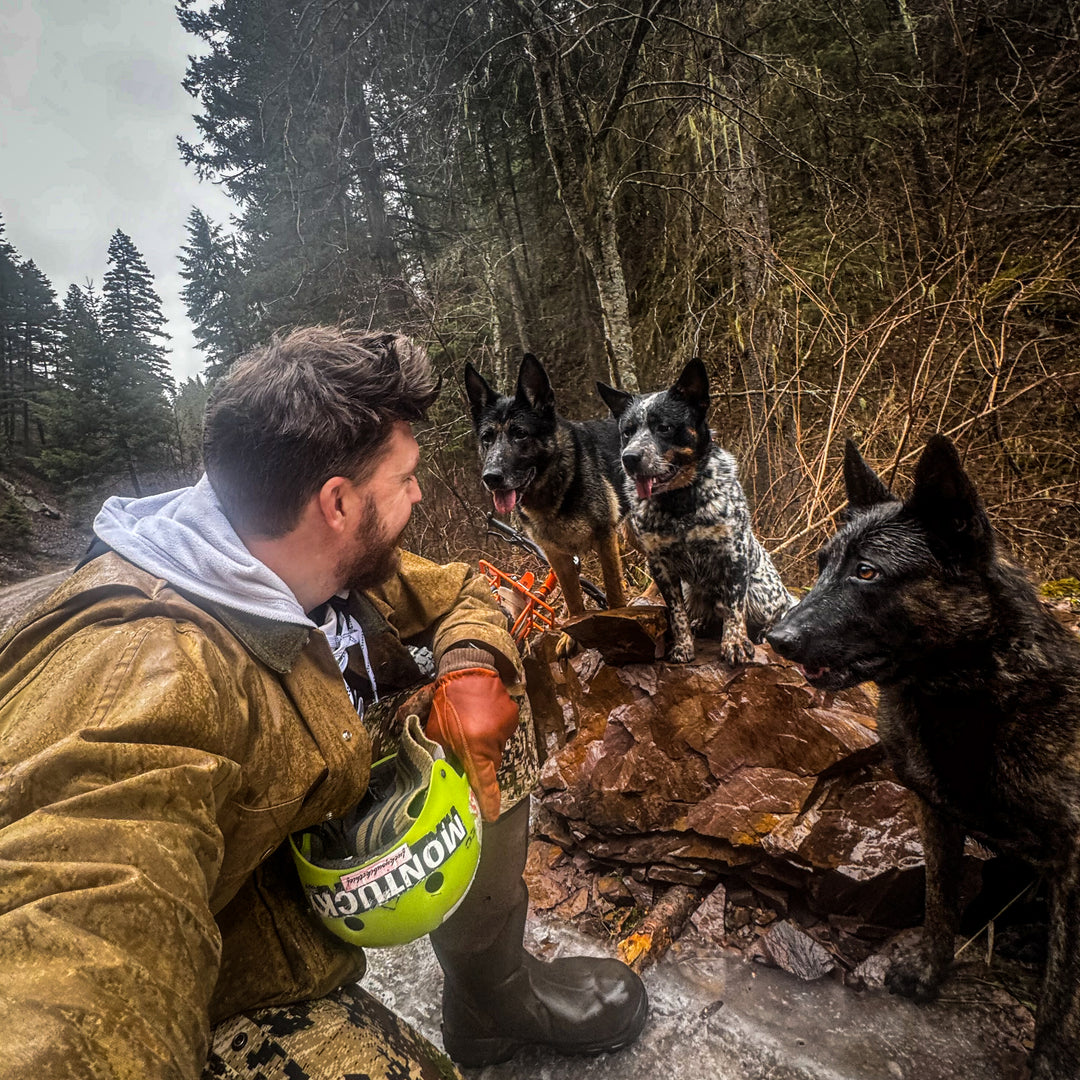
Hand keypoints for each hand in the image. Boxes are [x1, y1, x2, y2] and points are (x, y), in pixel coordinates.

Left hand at [425, 667, 519, 821]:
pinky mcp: (511, 717)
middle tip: (464, 752)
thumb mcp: (436, 731)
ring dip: (484, 746)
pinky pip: (501, 734)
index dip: (488, 803)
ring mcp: (505, 729)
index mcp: (474, 747)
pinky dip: (492, 731)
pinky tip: (480, 718)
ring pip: (495, 749)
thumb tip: (441, 774)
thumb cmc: (447, 701)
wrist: (467, 668)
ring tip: (470, 728)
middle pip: (489, 766)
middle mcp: (493, 741)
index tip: (490, 817)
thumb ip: (441, 754)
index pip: (484, 784)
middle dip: (478, 764)